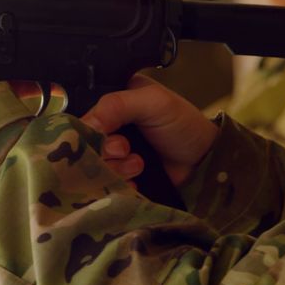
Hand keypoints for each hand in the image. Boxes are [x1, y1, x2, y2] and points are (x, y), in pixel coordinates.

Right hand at [81, 75, 219, 185]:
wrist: (204, 162)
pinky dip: (118, 184)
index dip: (86, 129)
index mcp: (110, 100)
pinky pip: (104, 184)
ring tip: (138, 163)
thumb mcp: (152, 102)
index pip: (80, 115)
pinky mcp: (118, 176)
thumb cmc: (182, 124)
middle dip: (103, 150)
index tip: (103, 135)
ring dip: (114, 168)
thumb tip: (86, 126)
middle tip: (125, 149)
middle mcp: (106, 126)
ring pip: (92, 167)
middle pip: (82, 144)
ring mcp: (111, 153)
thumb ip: (116, 105)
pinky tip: (135, 179)